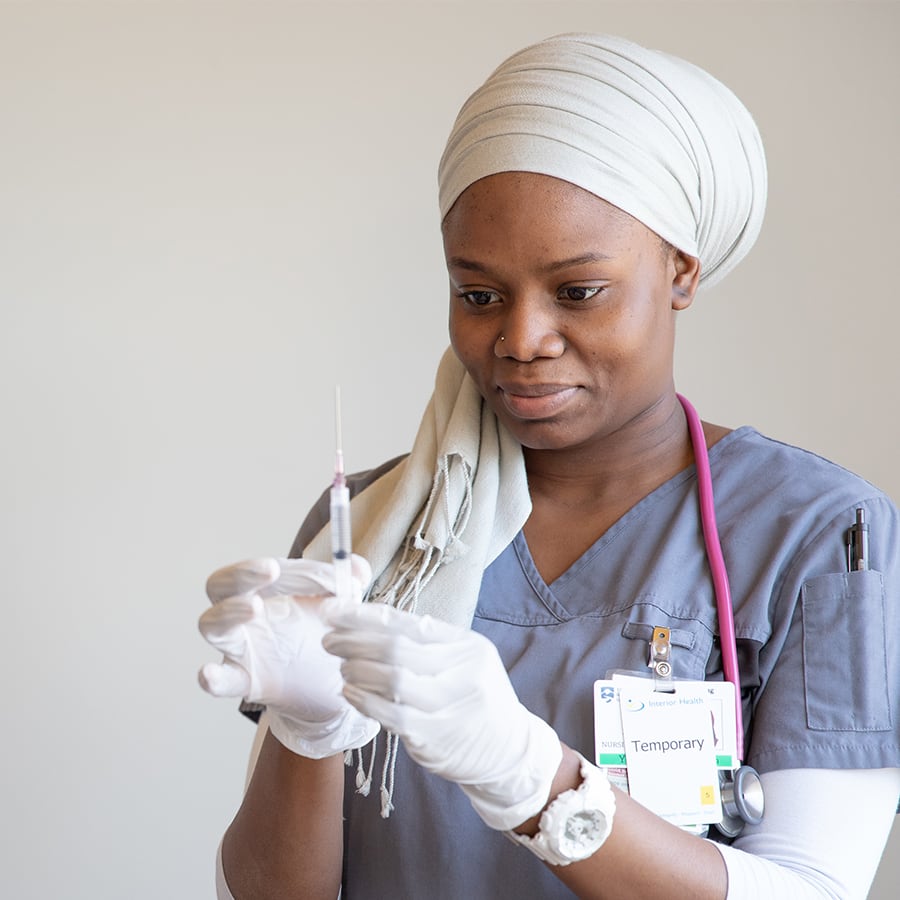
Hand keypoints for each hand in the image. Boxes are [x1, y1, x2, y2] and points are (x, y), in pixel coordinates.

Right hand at [198, 555, 379, 758]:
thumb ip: (349, 584)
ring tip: (254, 608)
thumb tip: (356, 565)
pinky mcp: (244, 681)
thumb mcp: (342, 606)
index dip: (297, 569)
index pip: (266, 569)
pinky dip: (211, 678)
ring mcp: (241, 648)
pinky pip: (220, 680)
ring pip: (211, 624)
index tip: (333, 578)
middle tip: (271, 569)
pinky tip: (210, 674)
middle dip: (242, 573)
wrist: (331, 686)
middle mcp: (246, 615)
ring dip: (228, 612)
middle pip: (221, 585)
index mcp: (266, 591)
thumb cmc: (324, 636)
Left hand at [322, 603, 561, 829]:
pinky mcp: (434, 738)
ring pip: (390, 680)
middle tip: (328, 639)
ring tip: (341, 665)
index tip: (334, 610)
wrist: (508, 750)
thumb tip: (371, 623)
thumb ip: (428, 642)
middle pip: (395, 649)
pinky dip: (364, 700)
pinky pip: (390, 715)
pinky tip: (350, 692)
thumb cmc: (476, 697)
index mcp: (467, 645)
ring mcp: (449, 706)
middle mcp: (461, 672)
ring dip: (356, 670)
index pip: (407, 622)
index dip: (365, 616)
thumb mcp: (466, 659)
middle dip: (353, 641)